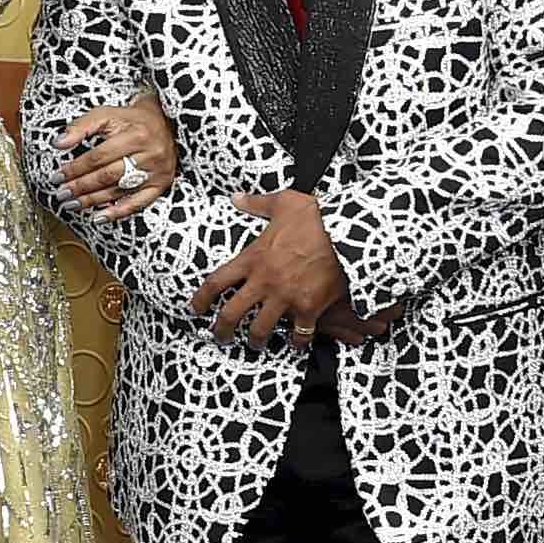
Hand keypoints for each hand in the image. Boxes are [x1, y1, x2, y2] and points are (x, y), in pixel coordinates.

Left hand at [54, 92, 179, 221]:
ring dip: (92, 201)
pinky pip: (138, 203)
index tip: (58, 176)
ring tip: (72, 204)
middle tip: (62, 193)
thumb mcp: (107, 114)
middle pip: (108, 175)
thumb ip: (81, 126)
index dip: (75, 168)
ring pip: (119, 191)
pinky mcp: (161, 184)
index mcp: (135, 135)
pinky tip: (99, 216)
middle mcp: (148, 154)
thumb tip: (58, 143)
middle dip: (81, 187)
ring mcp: (156, 172)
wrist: (165, 122)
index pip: (99, 157)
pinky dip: (117, 212)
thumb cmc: (132, 120)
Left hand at [190, 191, 397, 348]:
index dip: (201, 300)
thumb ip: (257, 203)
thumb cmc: (316, 217)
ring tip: (255, 344)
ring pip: (261, 329)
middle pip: (231, 314)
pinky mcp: (308, 308)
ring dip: (256, 340)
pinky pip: (298, 333)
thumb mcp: (283, 202)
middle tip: (220, 337)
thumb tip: (239, 198)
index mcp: (252, 258)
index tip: (195, 309)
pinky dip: (296, 341)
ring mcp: (285, 297)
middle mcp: (264, 282)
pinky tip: (295, 342)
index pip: (216, 283)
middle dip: (222, 330)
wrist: (348, 233)